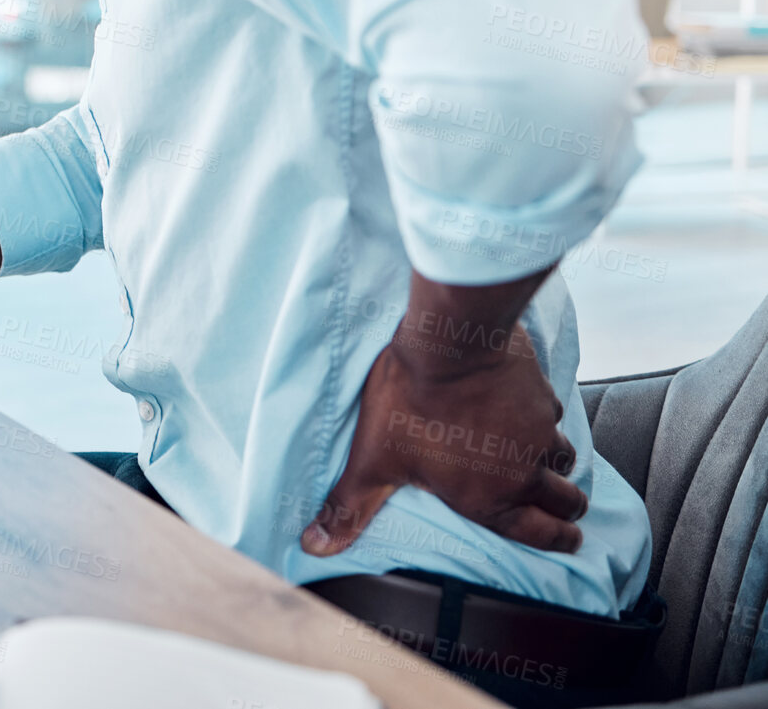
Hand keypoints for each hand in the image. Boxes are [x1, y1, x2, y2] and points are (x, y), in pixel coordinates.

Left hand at [301, 320, 586, 557]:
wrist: (448, 341)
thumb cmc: (410, 401)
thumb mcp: (373, 460)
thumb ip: (349, 508)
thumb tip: (316, 546)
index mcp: (490, 499)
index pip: (541, 535)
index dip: (559, 541)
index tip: (571, 541)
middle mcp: (523, 471)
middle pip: (566, 501)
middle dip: (566, 508)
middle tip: (564, 507)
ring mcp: (539, 430)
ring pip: (563, 456)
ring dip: (556, 461)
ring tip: (541, 456)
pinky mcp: (542, 392)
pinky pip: (553, 411)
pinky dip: (544, 414)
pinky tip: (525, 406)